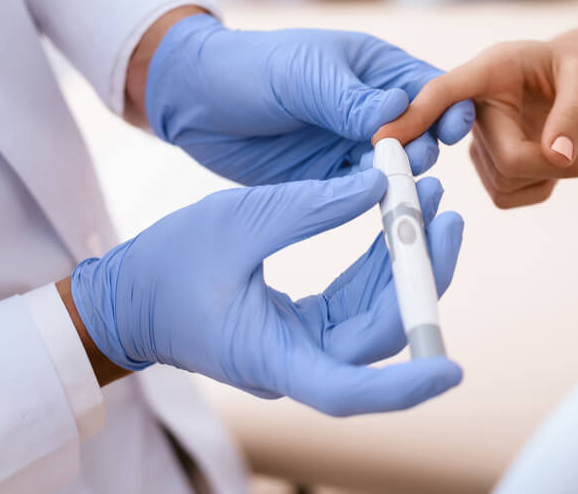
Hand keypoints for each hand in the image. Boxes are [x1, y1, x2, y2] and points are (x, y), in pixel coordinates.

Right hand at [69, 170, 464, 415]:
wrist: (127, 296)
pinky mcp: (304, 325)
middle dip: (421, 277)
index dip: (404, 387)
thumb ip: (310, 206)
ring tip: (429, 202)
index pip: (350, 390)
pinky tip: (395, 219)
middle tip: (446, 216)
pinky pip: (356, 298)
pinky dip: (378, 261)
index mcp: (272, 356)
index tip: (451, 370)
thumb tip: (378, 187)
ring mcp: (303, 344)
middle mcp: (297, 360)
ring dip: (405, 263)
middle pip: (380, 336)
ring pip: (375, 314)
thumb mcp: (238, 221)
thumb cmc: (166, 266)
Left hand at [143, 14, 474, 184]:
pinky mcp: (330, 177)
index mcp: (374, 70)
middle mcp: (372, 108)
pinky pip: (364, 192)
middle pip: (421, 131)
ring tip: (398, 181)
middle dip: (425, 145)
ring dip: (401, 175)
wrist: (193, 100)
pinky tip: (379, 203)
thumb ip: (350, 99)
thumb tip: (401, 111)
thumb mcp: (303, 76)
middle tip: (416, 156)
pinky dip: (375, 198)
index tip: (452, 124)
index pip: (428, 87)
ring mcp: (351, 144)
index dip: (446, 106)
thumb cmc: (251, 68)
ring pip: (396, 166)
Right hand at [375, 37, 577, 208]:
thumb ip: (573, 111)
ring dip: (557, 175)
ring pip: (510, 184)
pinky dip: (546, 185)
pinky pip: (512, 196)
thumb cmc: (574, 66)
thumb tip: (559, 155)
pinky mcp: (488, 170)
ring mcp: (476, 144)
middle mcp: (470, 110)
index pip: (443, 94)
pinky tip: (557, 158)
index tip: (382, 139)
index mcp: (485, 72)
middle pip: (507, 160)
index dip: (413, 117)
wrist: (571, 78)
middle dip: (558, 165)